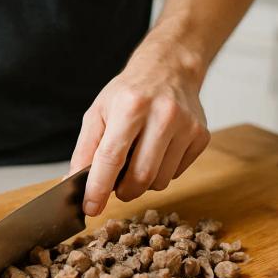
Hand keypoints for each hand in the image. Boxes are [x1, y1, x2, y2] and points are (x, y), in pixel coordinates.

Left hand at [69, 43, 210, 215]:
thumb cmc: (129, 93)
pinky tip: (157, 150)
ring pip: (160, 181)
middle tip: (116, 185)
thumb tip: (75, 183)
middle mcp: (163, 114)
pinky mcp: (202, 136)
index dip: (98, 188)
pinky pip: (176, 174)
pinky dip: (161, 172)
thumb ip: (85, 149)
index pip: (111, 157)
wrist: (169, 69)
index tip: (90, 208)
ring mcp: (187, 126)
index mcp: (131, 106)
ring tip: (137, 159)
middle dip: (123, 191)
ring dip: (142, 182)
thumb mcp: (98, 112)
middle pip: (140, 177)